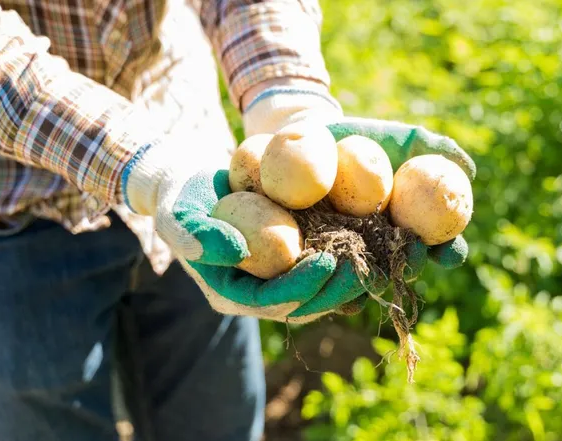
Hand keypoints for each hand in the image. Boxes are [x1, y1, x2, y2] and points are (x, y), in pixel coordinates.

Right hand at [120, 134, 368, 322]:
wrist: (194, 182)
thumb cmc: (180, 198)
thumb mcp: (179, 214)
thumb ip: (198, 236)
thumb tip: (236, 250)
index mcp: (232, 294)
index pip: (272, 301)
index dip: (302, 286)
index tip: (328, 261)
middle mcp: (261, 294)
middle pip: (306, 301)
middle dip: (338, 287)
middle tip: (365, 263)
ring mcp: (281, 278)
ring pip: (324, 288)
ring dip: (355, 276)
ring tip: (382, 256)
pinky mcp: (298, 259)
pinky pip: (331, 265)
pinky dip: (356, 255)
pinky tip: (382, 241)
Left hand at [243, 86, 474, 271]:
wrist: (303, 141)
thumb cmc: (359, 139)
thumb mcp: (396, 137)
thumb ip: (432, 148)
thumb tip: (467, 168)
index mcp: (408, 228)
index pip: (439, 246)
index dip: (450, 251)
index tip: (451, 249)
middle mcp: (382, 250)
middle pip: (403, 266)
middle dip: (411, 264)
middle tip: (414, 253)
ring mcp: (348, 258)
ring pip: (365, 276)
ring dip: (372, 277)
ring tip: (373, 270)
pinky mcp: (311, 260)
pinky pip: (321, 277)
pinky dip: (325, 278)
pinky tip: (327, 272)